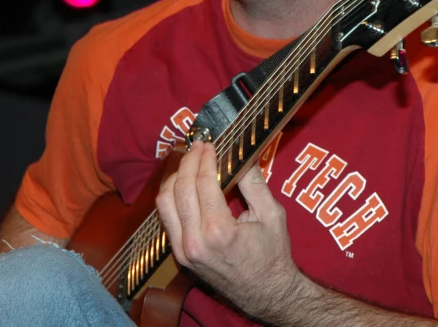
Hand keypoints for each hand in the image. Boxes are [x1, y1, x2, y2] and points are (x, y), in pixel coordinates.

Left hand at [155, 141, 304, 321]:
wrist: (267, 293)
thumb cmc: (273, 254)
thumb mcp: (272, 214)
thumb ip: (254, 183)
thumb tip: (241, 154)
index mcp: (219, 231)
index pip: (202, 182)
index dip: (204, 158)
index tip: (210, 144)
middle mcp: (195, 242)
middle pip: (180, 189)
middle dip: (188, 161)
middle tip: (198, 147)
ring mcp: (184, 251)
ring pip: (164, 203)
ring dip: (175, 177)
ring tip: (189, 162)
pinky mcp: (180, 255)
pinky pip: (167, 218)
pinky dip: (172, 196)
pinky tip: (184, 183)